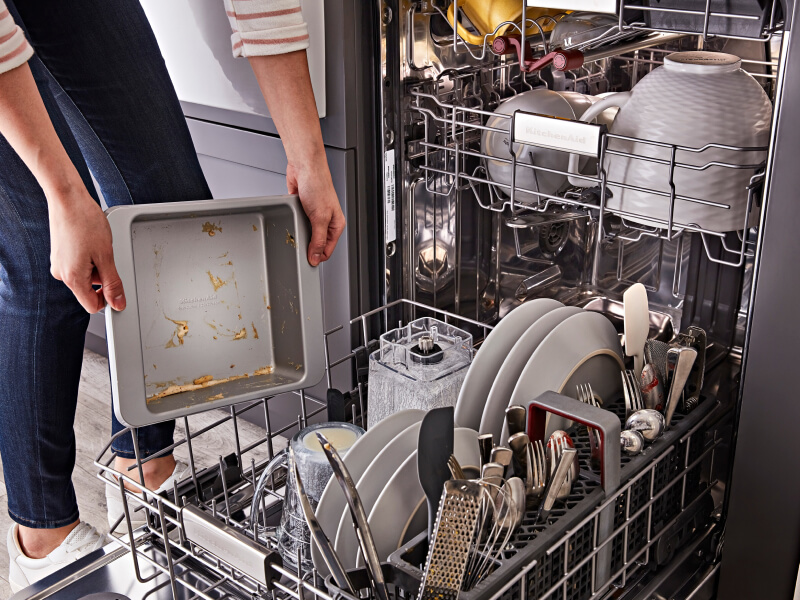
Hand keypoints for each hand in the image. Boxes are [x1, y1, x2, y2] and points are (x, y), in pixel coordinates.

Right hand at [47, 187, 125, 313]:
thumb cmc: (85, 222)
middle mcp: (62, 274)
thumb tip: (118, 302)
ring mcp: (59, 263)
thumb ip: (113, 283)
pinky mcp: (60, 254)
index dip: (108, 298)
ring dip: (97, 265)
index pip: (92, 305)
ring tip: (98, 244)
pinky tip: (91, 241)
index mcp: (73, 278)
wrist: (68, 199)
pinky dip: (89, 256)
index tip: (117, 286)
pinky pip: (79, 264)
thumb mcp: (106, 256)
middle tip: (107, 255)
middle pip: (90, 289)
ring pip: (86, 275)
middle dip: (103, 276)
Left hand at [286, 159, 344, 265]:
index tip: (307, 261)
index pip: (327, 249)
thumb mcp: (320, 218)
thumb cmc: (318, 185)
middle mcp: (326, 221)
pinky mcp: (302, 210)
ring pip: (305, 234)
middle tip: (298, 248)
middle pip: (316, 243)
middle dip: (307, 247)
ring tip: (293, 233)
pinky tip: (290, 221)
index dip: (317, 257)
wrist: (305, 167)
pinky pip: (297, 223)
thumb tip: (316, 257)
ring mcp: (313, 216)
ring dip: (299, 235)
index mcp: (336, 225)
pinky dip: (292, 223)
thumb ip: (318, 240)